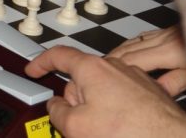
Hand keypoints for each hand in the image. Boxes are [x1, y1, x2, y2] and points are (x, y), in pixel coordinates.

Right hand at [25, 46, 185, 137]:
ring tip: (109, 130)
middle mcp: (115, 66)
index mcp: (93, 68)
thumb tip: (56, 107)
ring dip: (99, 108)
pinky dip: (118, 111)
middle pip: (81, 79)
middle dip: (77, 101)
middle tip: (83, 124)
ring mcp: (135, 78)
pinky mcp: (151, 92)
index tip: (34, 70)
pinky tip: (124, 129)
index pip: (58, 56)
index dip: (41, 63)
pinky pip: (123, 97)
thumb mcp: (76, 126)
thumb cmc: (132, 132)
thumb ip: (56, 112)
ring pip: (103, 90)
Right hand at [107, 26, 185, 95]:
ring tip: (108, 59)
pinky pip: (142, 36)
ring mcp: (164, 33)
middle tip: (98, 67)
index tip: (105, 73)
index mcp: (168, 50)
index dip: (116, 67)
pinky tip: (128, 47)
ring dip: (119, 49)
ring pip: (134, 40)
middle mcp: (163, 38)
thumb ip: (175, 82)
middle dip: (112, 57)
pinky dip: (131, 43)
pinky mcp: (167, 30)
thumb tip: (156, 90)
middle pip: (129, 48)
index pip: (133, 59)